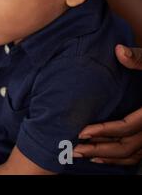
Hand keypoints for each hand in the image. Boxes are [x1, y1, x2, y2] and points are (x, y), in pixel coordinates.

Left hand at [72, 45, 141, 164]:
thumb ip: (139, 58)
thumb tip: (118, 50)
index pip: (127, 127)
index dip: (104, 130)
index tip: (82, 132)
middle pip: (126, 146)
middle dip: (99, 149)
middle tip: (75, 149)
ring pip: (132, 155)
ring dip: (107, 156)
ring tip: (83, 154)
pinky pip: (138, 156)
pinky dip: (120, 160)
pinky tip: (101, 158)